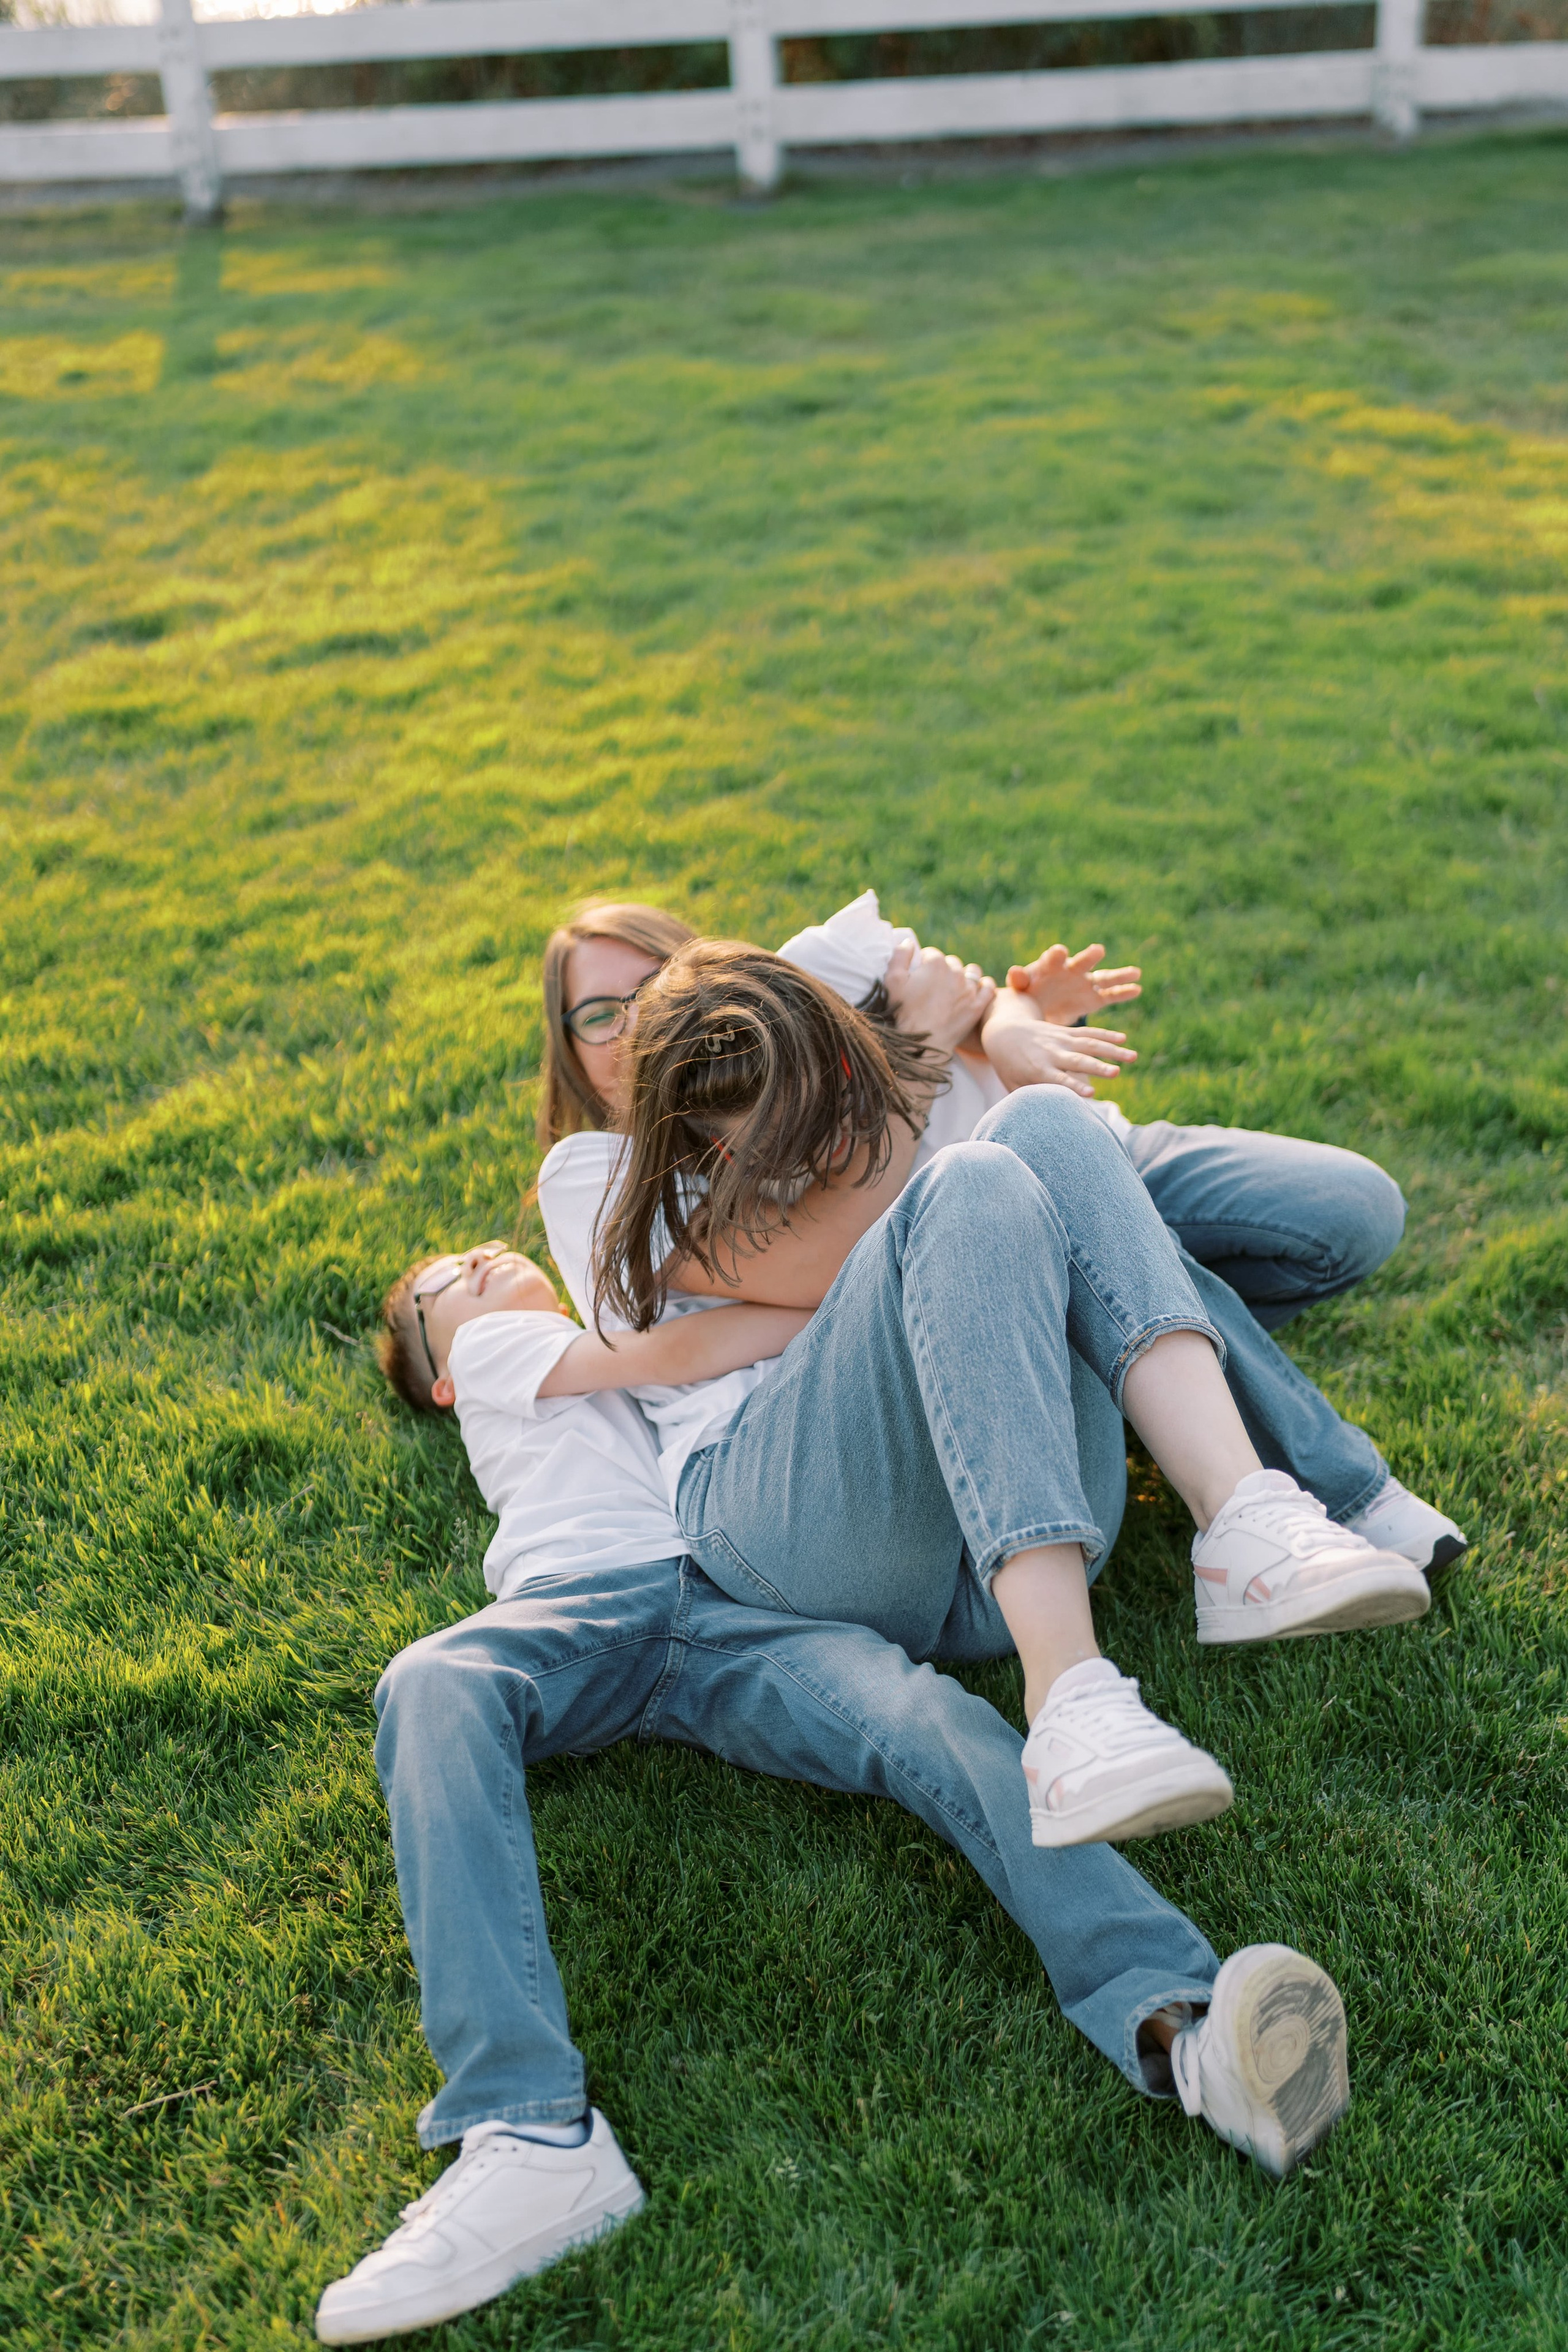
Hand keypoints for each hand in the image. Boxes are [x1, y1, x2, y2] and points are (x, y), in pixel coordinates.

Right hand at [884, 938, 995, 1055]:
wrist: (920, 1045)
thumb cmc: (903, 1012)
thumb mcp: (892, 981)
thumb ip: (899, 956)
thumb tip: (908, 942)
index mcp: (935, 963)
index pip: (931, 954)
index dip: (923, 964)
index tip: (918, 976)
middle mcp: (956, 972)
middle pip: (951, 962)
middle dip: (943, 970)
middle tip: (934, 987)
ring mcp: (969, 989)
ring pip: (972, 971)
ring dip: (965, 975)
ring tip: (955, 987)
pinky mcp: (977, 1006)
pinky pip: (988, 988)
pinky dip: (983, 986)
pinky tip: (975, 991)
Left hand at [980, 1010, 1135, 1098]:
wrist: (1004, 1031)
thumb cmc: (1009, 1066)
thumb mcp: (1014, 1085)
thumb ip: (1030, 1098)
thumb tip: (1044, 1119)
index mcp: (1037, 1069)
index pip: (1058, 1079)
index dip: (1074, 1086)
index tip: (1091, 1095)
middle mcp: (1050, 1053)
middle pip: (1077, 1060)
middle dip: (1097, 1067)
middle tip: (1116, 1073)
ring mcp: (1059, 1040)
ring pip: (1088, 1043)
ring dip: (1111, 1049)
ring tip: (1132, 1057)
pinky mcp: (1065, 1032)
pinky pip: (1088, 1032)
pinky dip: (1105, 1034)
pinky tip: (1124, 1039)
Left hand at [1007, 943, 1141, 1026]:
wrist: (1040, 1008)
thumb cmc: (1028, 994)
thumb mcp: (1021, 990)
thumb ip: (1019, 981)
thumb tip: (1013, 971)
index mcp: (1051, 967)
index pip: (1053, 958)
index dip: (1056, 955)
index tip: (1059, 951)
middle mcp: (1072, 971)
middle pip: (1082, 962)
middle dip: (1089, 957)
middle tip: (1098, 951)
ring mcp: (1085, 983)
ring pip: (1103, 978)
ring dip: (1118, 975)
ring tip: (1135, 972)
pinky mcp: (1094, 998)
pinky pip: (1110, 996)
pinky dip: (1123, 993)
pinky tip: (1137, 989)